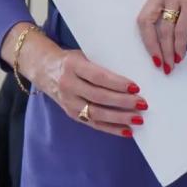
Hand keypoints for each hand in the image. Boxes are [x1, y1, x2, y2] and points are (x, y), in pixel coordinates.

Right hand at [3, 24, 145, 137]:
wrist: (44, 69)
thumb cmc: (71, 60)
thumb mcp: (83, 55)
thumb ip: (101, 65)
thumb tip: (131, 77)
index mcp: (73, 66)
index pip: (98, 76)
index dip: (117, 83)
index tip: (135, 87)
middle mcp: (68, 85)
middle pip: (99, 97)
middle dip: (122, 102)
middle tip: (142, 104)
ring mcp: (68, 102)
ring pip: (97, 113)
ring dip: (120, 118)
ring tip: (138, 119)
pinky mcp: (71, 114)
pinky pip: (93, 124)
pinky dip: (111, 128)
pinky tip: (127, 130)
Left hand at [137, 0, 186, 72]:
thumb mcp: (182, 4)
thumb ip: (168, 16)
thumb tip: (154, 42)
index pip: (144, 13)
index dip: (146, 36)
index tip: (151, 52)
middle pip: (146, 20)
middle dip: (150, 45)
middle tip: (157, 62)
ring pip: (165, 29)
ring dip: (167, 51)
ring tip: (170, 64)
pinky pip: (181, 31)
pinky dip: (179, 46)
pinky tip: (180, 56)